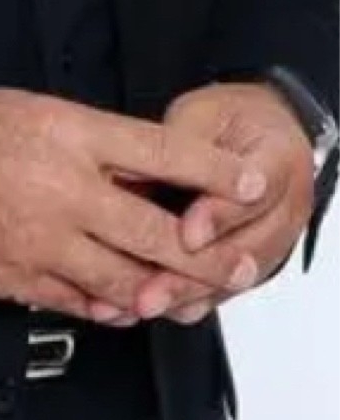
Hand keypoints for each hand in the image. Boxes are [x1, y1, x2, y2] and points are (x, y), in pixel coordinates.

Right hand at [0, 87, 267, 320]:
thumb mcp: (32, 111)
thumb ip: (89, 143)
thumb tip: (144, 172)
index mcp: (67, 133)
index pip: (160, 152)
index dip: (212, 171)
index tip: (245, 180)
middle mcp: (60, 187)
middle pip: (154, 233)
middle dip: (202, 255)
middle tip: (231, 264)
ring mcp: (39, 239)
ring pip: (123, 280)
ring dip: (156, 291)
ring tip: (176, 291)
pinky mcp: (15, 278)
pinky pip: (77, 304)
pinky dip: (105, 306)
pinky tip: (117, 302)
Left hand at [124, 82, 315, 325]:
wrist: (258, 131)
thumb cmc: (230, 119)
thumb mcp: (203, 114)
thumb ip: (177, 147)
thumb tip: (131, 174)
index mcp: (279, 158)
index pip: (255, 192)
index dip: (219, 216)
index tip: (187, 234)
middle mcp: (287, 206)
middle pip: (248, 249)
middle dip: (196, 272)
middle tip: (153, 287)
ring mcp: (274, 239)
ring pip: (235, 277)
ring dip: (188, 293)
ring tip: (144, 303)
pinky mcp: (254, 261)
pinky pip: (226, 288)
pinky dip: (190, 299)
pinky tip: (155, 305)